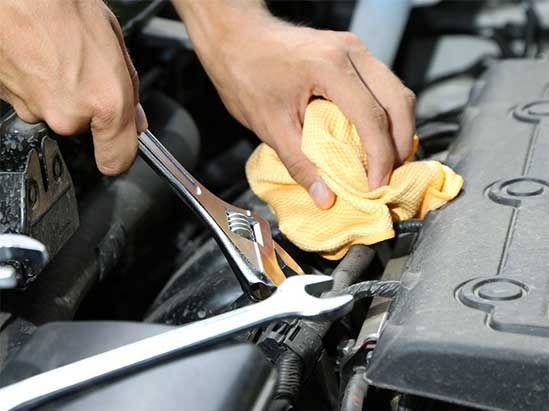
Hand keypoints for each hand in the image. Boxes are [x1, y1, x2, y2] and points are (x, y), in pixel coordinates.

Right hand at [0, 0, 146, 174]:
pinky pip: (32, 102)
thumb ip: (130, 91)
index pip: (117, 161)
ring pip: (57, 115)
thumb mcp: (115, 46)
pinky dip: (37, 85)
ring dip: (61, 95)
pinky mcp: (10, 101)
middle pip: (85, 131)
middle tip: (86, 73)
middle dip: (89, 109)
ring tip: (61, 59)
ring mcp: (35, 110)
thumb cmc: (64, 7)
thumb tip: (136, 119)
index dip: (119, 154)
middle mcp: (68, 115)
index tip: (118, 148)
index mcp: (106, 105)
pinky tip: (40, 59)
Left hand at [174, 0, 414, 208]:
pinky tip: (374, 137)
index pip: (371, 117)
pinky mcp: (351, 53)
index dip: (380, 157)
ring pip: (396, 91)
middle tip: (389, 175)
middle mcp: (349, 52)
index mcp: (329, 67)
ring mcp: (354, 49)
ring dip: (398, 128)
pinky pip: (383, 85)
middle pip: (398, 101)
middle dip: (400, 143)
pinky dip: (386, 114)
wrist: (236, 38)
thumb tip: (326, 197)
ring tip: (385, 160)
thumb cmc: (246, 74)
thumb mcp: (270, 126)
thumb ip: (300, 164)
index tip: (376, 185)